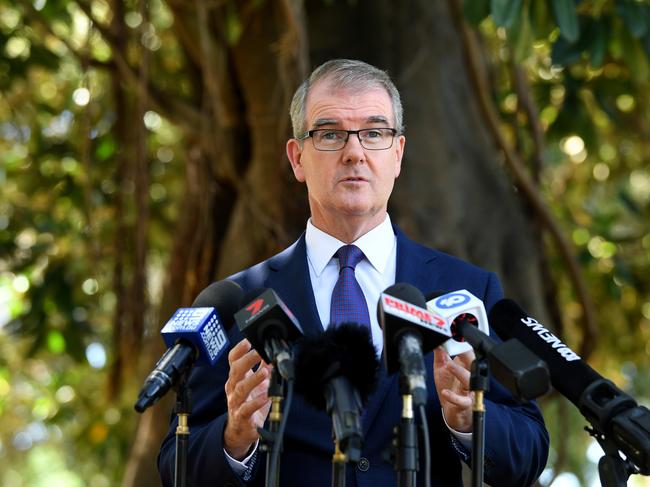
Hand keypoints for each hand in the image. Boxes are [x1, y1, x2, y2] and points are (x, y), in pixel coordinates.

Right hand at [223, 339, 271, 459]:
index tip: (248, 341)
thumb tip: (272, 353)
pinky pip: (247, 408)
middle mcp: (234, 388)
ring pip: (241, 388)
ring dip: (253, 379)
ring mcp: (236, 402)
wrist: (241, 431)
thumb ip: (263, 368)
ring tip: (265, 372)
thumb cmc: (249, 404)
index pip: (233, 360)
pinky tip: (266, 397)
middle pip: (236, 371)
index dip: (239, 350)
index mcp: (237, 378)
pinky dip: (256, 402)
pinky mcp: (242, 417)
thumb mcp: (257, 384)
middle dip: (247, 360)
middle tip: (259, 352)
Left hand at [433, 348, 474, 432]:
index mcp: (464, 367)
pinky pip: (462, 401)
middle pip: (473, 364)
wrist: (452, 412)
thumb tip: (438, 342)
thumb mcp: (441, 369)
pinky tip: (446, 392)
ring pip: (469, 380)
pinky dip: (454, 397)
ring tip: (449, 365)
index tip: (456, 335)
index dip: (463, 344)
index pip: (467, 353)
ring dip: (460, 372)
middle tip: (458, 347)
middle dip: (467, 354)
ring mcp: (469, 391)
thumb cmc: (450, 388)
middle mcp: (469, 377)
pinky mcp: (465, 404)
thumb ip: (440, 356)